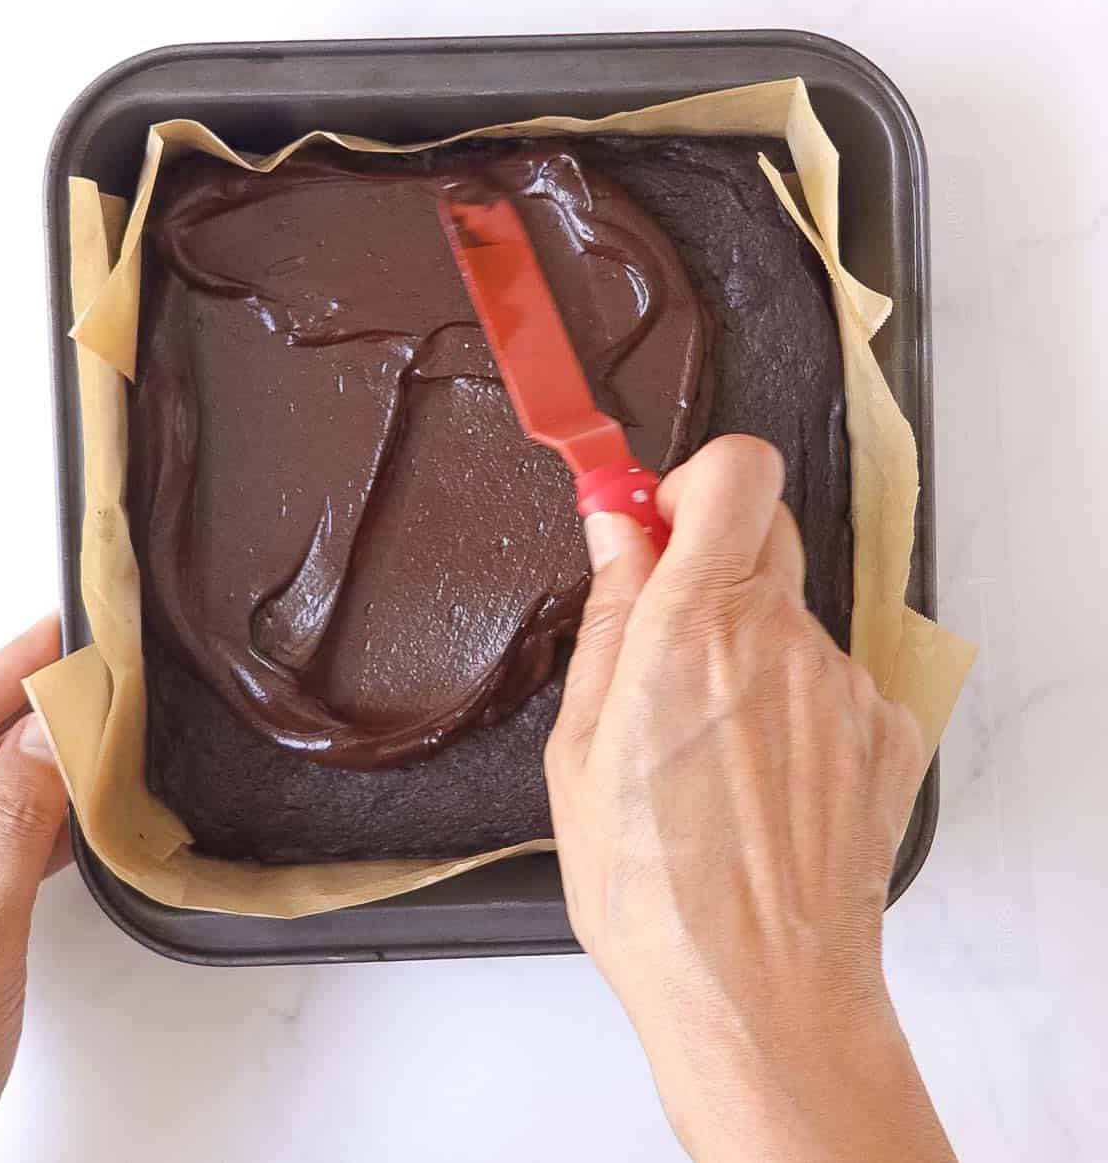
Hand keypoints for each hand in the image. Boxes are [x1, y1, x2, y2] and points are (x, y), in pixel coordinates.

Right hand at [547, 437, 954, 1162]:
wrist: (759, 995)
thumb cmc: (654, 891)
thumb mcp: (583, 747)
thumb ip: (610, 617)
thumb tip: (617, 531)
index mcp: (695, 628)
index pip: (736, 473)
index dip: (695, 481)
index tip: (659, 521)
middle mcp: (784, 639)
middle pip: (765, 532)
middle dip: (712, 561)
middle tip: (668, 633)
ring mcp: (846, 686)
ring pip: (793, 616)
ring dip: (750, 647)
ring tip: (708, 746)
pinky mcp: (886, 732)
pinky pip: (833, 681)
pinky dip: (795, 705)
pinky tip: (760, 780)